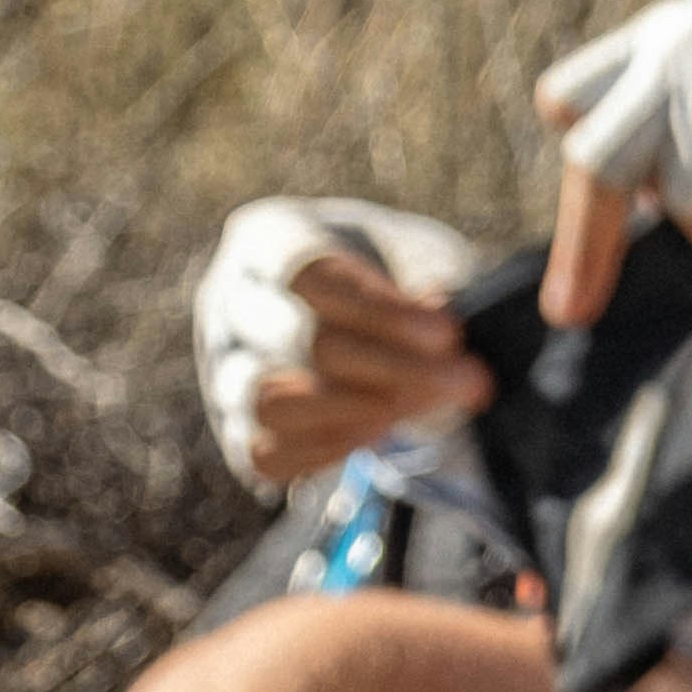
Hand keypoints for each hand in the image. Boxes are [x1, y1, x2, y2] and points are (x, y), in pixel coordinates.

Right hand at [192, 196, 494, 486]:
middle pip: (299, 340)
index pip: (312, 274)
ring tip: (418, 411)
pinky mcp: (235, 427)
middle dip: (392, 368)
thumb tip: (444, 315)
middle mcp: (233, 302)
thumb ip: (432, 278)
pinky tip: (379, 436)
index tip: (449, 334)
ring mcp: (224, 368)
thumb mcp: (417, 251)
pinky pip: (265, 453)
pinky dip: (324, 451)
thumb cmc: (388, 268)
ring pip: (269, 401)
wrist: (359, 310)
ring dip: (352, 413)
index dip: (381, 310)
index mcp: (270, 238)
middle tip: (467, 382)